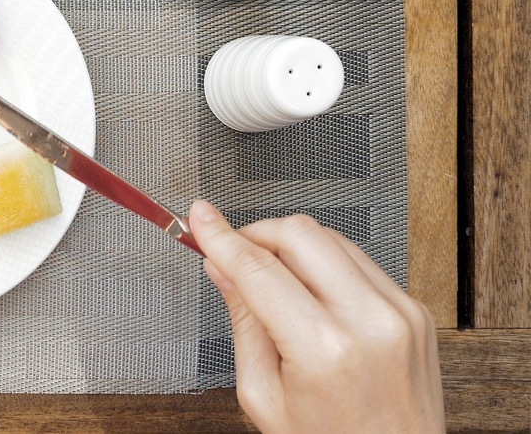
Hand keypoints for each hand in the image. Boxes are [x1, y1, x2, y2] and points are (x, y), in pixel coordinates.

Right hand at [189, 200, 443, 432]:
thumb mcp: (264, 395)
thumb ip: (243, 323)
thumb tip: (223, 270)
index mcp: (324, 350)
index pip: (258, 270)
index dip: (221, 237)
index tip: (200, 218)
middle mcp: (369, 322)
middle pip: (299, 234)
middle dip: (257, 232)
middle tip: (233, 249)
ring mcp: (399, 312)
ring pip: (331, 237)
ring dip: (291, 245)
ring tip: (272, 275)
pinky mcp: (413, 309)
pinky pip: (359, 260)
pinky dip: (325, 263)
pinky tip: (310, 290)